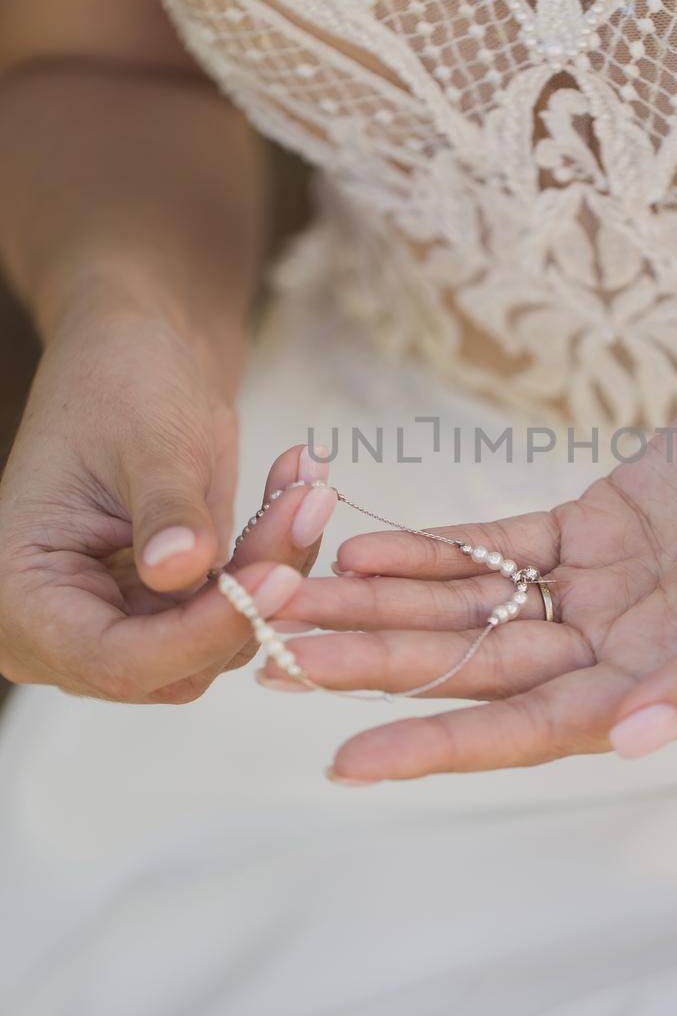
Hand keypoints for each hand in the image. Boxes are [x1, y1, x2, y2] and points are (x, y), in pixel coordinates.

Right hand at [0, 295, 336, 701]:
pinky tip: (297, 488)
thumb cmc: (117, 382)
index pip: (116, 659)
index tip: (277, 579)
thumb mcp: (144, 438)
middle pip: (177, 660)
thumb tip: (180, 570)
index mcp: (20, 597)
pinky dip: (276, 556)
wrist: (138, 355)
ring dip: (276, 567)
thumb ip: (166, 510)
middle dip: (253, 593)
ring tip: (308, 484)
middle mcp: (64, 628)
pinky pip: (237, 609)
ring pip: (220, 638)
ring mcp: (120, 622)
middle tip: (310, 507)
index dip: (202, 632)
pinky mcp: (171, 607)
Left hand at [264, 298, 676, 781]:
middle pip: (480, 667)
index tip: (347, 761)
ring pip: (474, 605)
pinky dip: (435, 546)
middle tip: (272, 659)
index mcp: (675, 678)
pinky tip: (365, 546)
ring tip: (292, 600)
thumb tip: (631, 742)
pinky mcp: (599, 517)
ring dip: (384, 605)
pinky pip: (499, 542)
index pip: (535, 728)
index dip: (441, 744)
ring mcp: (609, 580)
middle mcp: (629, 642)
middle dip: (377, 666)